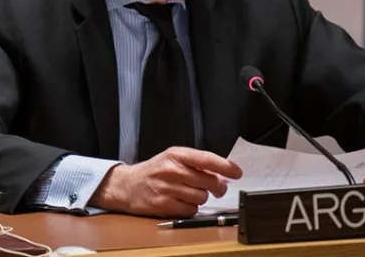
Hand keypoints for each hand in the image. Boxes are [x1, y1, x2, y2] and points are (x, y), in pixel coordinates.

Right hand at [88, 147, 242, 217]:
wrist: (127, 185)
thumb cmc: (154, 171)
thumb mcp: (173, 158)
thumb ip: (196, 164)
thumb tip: (223, 176)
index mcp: (176, 154)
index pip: (206, 159)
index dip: (225, 166)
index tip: (237, 172)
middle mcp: (171, 170)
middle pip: (208, 181)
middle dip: (216, 186)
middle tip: (215, 187)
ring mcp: (167, 188)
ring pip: (201, 197)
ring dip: (200, 197)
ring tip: (189, 192)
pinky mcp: (164, 205)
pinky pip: (191, 210)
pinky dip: (190, 208)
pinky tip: (181, 201)